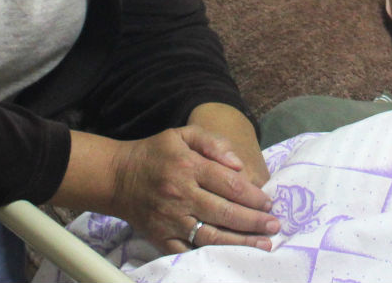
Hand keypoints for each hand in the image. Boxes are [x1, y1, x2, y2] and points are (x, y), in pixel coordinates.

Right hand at [95, 125, 279, 254]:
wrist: (117, 177)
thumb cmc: (155, 153)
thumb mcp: (182, 134)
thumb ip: (212, 142)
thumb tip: (238, 164)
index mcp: (188, 166)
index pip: (229, 184)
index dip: (253, 196)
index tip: (268, 203)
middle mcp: (180, 194)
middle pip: (225, 211)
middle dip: (254, 221)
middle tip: (274, 226)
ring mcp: (170, 219)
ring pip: (211, 235)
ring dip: (240, 242)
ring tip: (262, 245)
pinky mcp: (160, 237)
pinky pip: (188, 251)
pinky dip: (210, 256)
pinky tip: (229, 257)